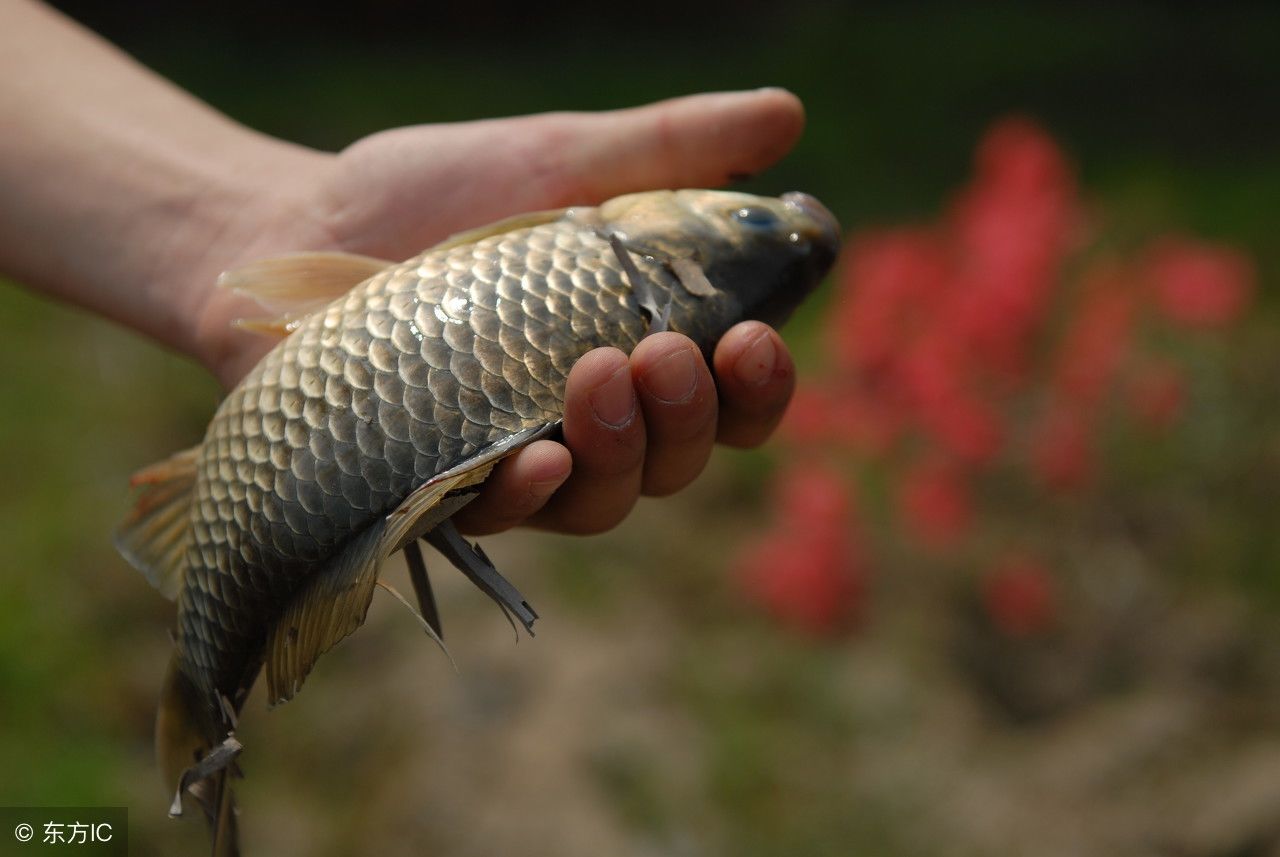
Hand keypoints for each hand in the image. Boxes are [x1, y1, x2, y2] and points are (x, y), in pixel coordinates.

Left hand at [182, 90, 805, 535]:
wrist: (300, 225)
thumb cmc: (435, 196)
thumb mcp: (556, 158)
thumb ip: (666, 149)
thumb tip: (788, 115)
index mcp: (635, 348)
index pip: (729, 399)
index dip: (759, 389)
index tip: (754, 340)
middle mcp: (591, 420)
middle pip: (678, 459)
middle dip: (690, 418)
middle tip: (665, 353)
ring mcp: (519, 458)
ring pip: (606, 499)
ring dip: (625, 452)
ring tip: (604, 374)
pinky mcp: (443, 486)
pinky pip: (503, 514)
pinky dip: (531, 492)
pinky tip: (541, 457)